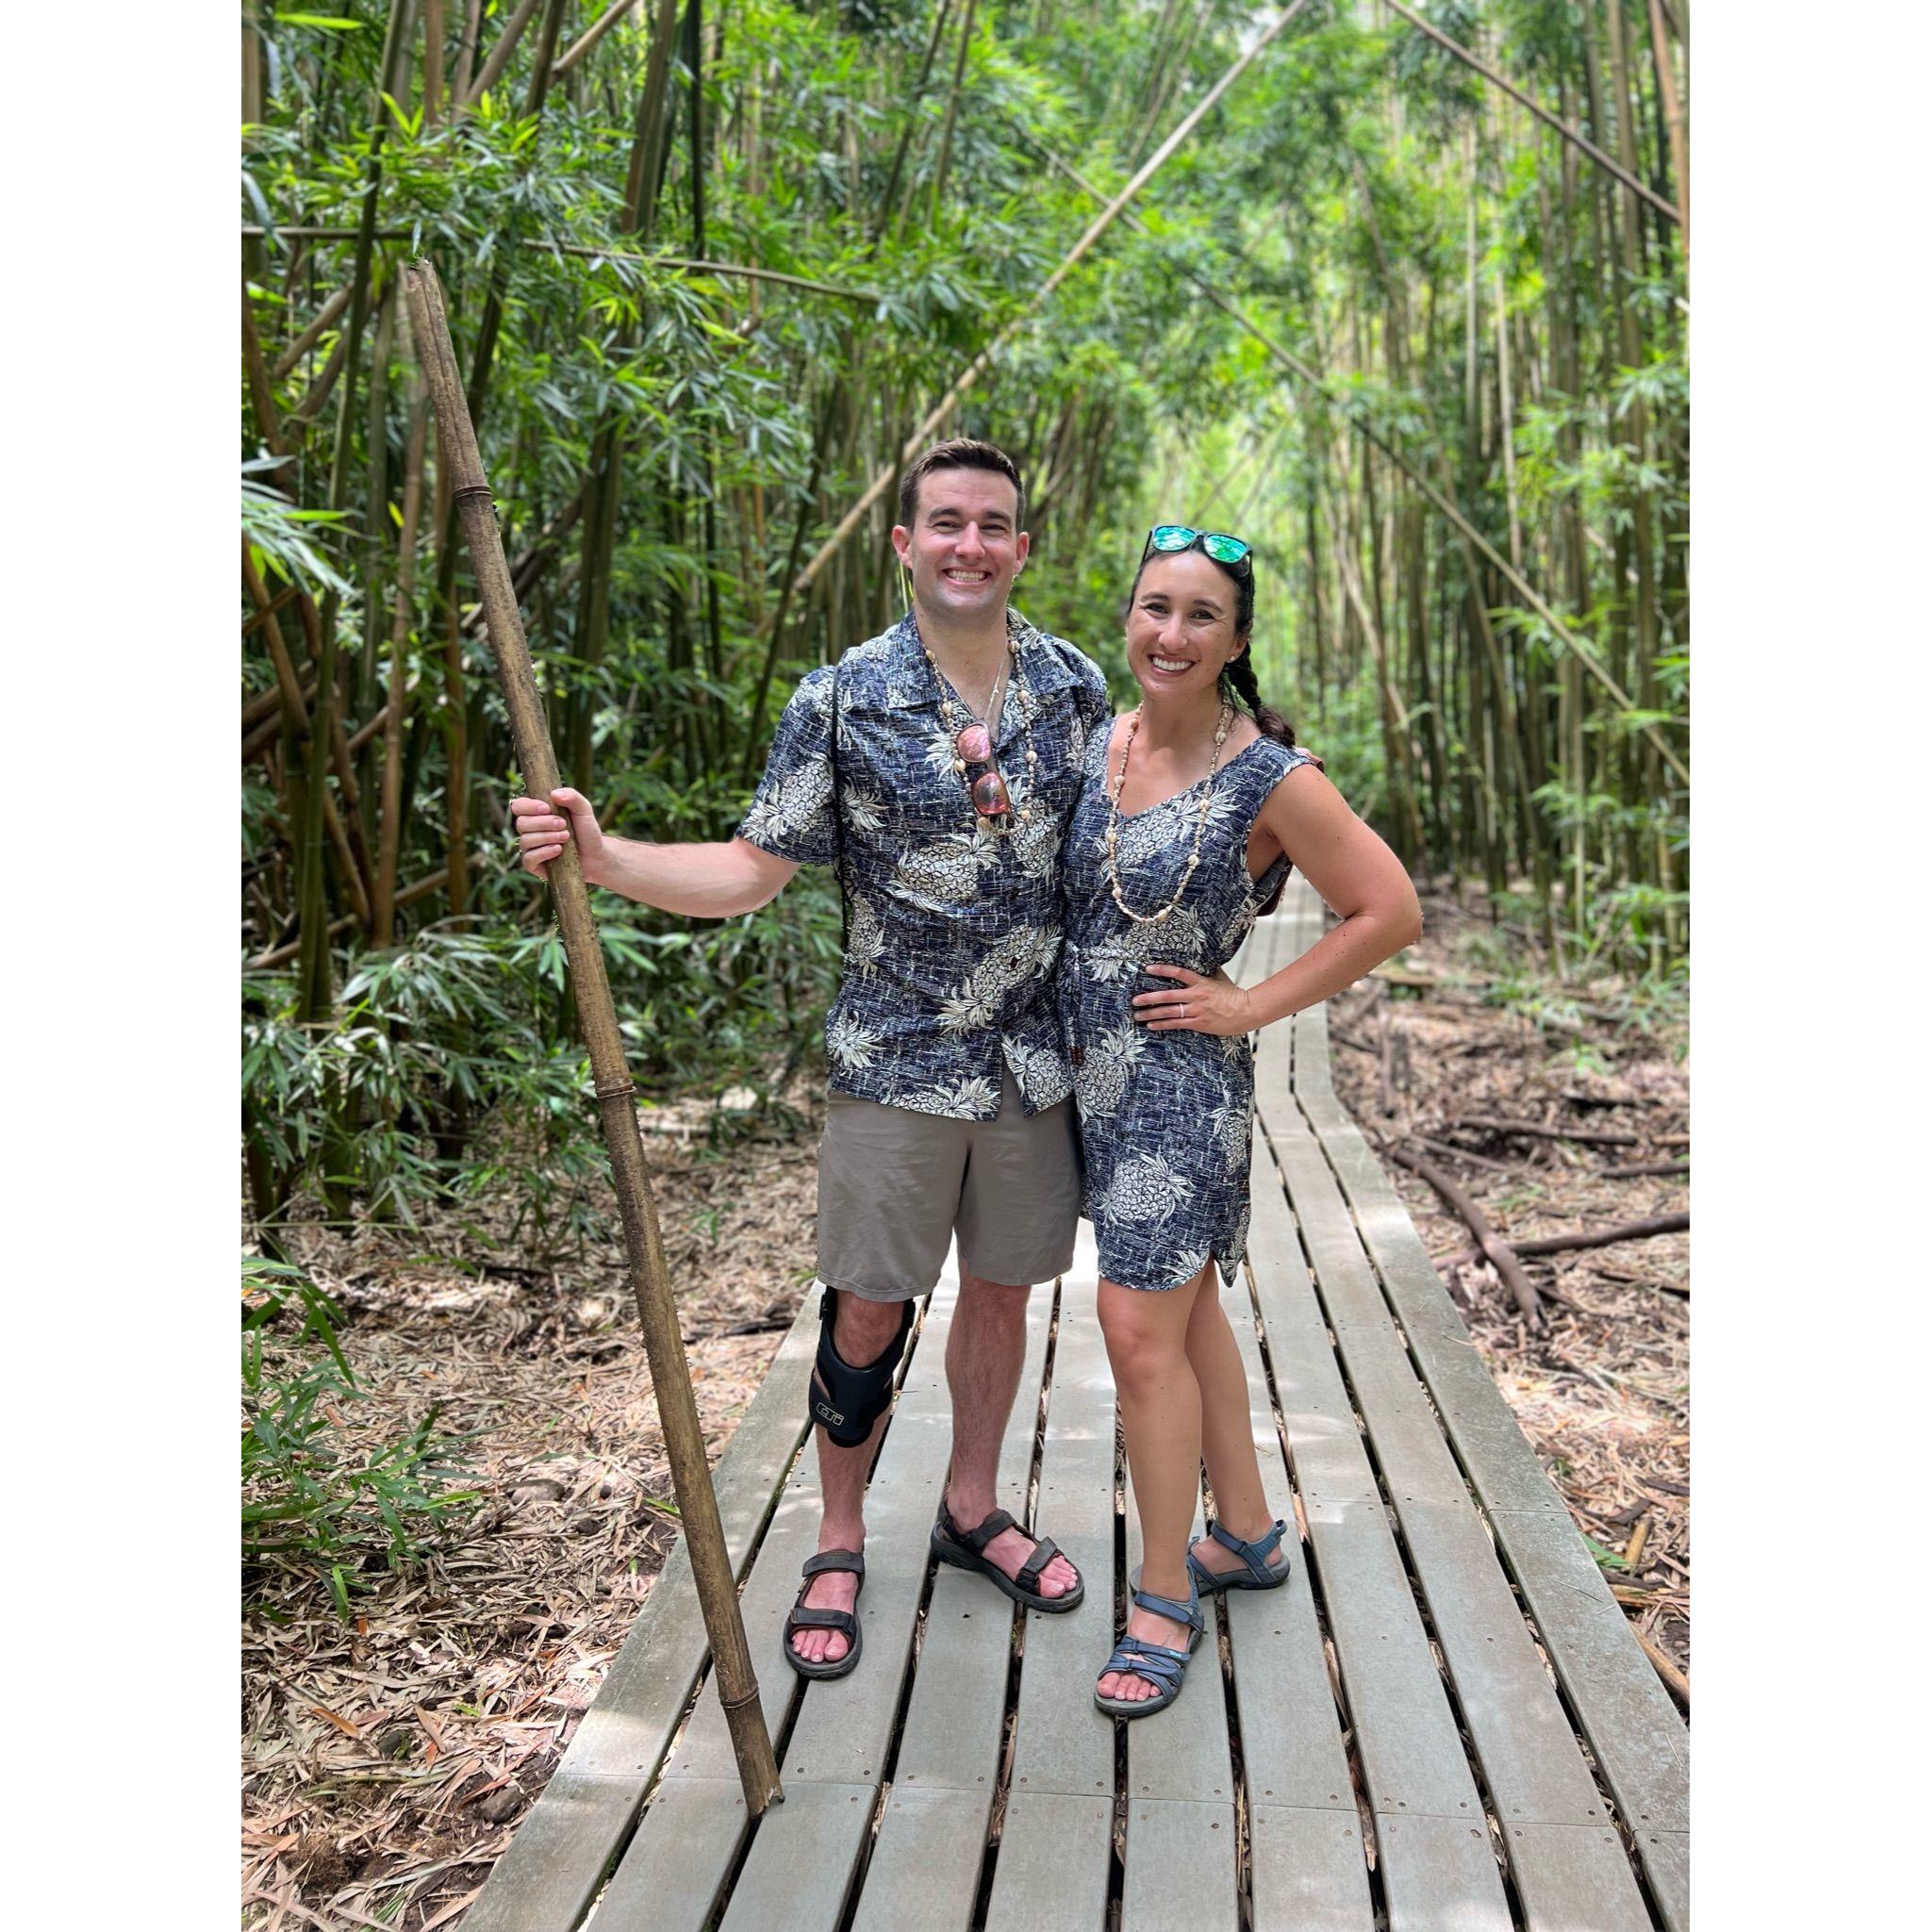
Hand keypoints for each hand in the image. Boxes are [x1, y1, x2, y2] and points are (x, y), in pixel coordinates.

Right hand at [509, 787, 605, 880]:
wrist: (596, 855)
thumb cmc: (586, 830)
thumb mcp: (584, 809)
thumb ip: (572, 796)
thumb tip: (554, 794)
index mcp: (536, 813)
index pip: (519, 806)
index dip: (529, 806)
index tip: (547, 809)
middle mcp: (530, 830)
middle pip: (521, 823)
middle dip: (543, 823)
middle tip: (563, 824)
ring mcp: (530, 848)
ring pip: (525, 840)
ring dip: (547, 837)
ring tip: (566, 837)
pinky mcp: (534, 865)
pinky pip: (528, 858)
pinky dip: (543, 853)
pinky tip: (558, 850)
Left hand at [1132, 964, 1255, 1035]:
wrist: (1247, 1011)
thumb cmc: (1233, 994)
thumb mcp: (1220, 978)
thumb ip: (1208, 971)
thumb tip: (1202, 959)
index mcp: (1201, 982)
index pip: (1179, 972)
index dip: (1162, 970)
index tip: (1147, 969)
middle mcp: (1196, 996)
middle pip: (1167, 996)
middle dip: (1148, 998)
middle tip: (1134, 1000)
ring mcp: (1197, 1011)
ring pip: (1169, 1012)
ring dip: (1151, 1013)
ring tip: (1138, 1015)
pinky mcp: (1199, 1023)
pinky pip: (1176, 1024)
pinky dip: (1162, 1024)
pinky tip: (1151, 1025)